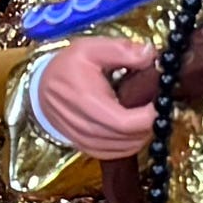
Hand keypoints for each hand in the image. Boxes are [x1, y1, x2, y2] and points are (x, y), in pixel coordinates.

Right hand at [37, 29, 167, 152]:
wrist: (42, 87)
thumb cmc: (67, 66)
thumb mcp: (91, 48)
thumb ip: (122, 50)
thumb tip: (150, 54)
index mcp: (87, 102)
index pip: (125, 122)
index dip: (149, 117)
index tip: (161, 101)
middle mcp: (85, 127)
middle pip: (128, 138)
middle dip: (150, 125)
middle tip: (159, 105)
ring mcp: (85, 140)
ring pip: (124, 149)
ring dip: (143, 135)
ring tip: (148, 114)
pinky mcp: (86, 148)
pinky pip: (114, 154)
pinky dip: (130, 145)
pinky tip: (135, 129)